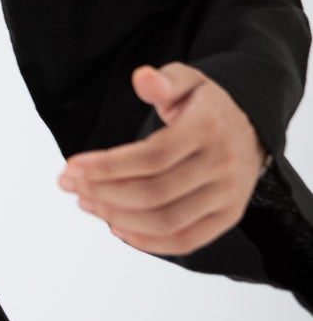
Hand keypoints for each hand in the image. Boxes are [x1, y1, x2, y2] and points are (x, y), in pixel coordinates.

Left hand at [56, 61, 268, 255]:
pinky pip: (186, 240)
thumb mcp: (187, 82)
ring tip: (86, 202)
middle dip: (104, 192)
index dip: (108, 166)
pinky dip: (148, 242)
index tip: (71, 167)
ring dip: (118, 216)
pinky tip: (117, 227)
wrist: (251, 129)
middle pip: (154, 193)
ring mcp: (228, 195)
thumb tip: (142, 78)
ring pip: (166, 220)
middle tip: (69, 184)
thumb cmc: (205, 105)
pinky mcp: (228, 217)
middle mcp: (222, 165)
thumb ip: (163, 81)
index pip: (152, 157)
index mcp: (208, 128)